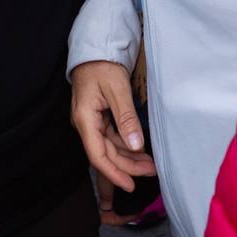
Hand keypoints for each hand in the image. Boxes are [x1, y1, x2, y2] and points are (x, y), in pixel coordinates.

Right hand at [70, 60, 153, 192]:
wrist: (95, 51)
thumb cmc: (103, 66)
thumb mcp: (117, 90)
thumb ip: (126, 118)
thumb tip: (136, 145)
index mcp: (85, 119)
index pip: (98, 155)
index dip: (114, 173)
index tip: (131, 185)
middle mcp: (86, 125)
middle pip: (106, 154)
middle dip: (128, 166)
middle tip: (151, 171)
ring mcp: (92, 122)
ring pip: (110, 148)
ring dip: (129, 157)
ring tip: (149, 164)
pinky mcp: (99, 119)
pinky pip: (112, 138)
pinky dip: (126, 145)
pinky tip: (139, 150)